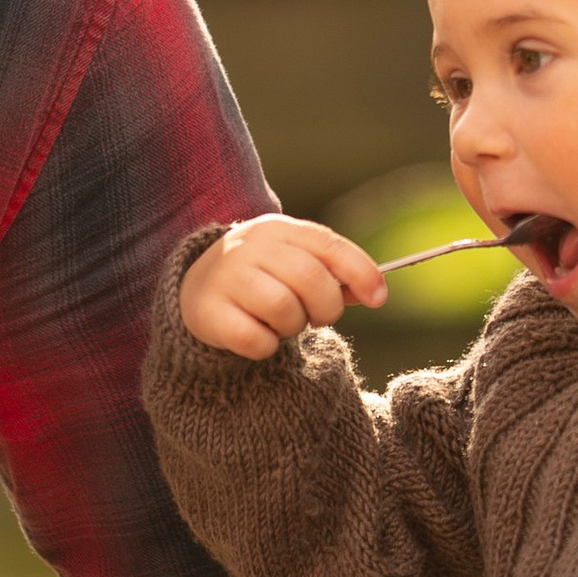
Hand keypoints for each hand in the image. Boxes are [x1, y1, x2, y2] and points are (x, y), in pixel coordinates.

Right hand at [178, 216, 388, 359]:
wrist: (199, 286)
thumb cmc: (264, 276)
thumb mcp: (297, 262)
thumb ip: (334, 274)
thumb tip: (375, 291)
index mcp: (280, 229)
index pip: (329, 246)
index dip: (361, 272)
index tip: (379, 299)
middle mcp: (251, 247)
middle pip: (310, 279)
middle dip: (325, 308)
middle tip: (315, 317)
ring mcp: (227, 277)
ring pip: (283, 309)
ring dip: (293, 327)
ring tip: (281, 323)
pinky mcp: (209, 311)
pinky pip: (255, 339)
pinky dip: (266, 347)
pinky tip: (259, 336)